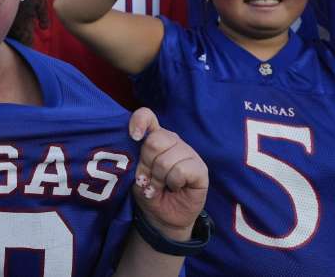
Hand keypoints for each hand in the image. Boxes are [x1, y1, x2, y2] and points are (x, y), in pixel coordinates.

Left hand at [129, 108, 208, 238]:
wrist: (162, 217)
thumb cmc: (148, 192)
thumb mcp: (136, 174)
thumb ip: (137, 158)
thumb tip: (137, 142)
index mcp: (155, 137)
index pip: (147, 116)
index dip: (139, 122)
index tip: (133, 136)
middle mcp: (173, 141)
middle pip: (154, 141)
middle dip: (146, 165)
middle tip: (148, 179)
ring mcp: (188, 154)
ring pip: (167, 159)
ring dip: (159, 179)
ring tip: (160, 186)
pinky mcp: (200, 169)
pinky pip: (181, 170)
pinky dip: (173, 182)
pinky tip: (175, 188)